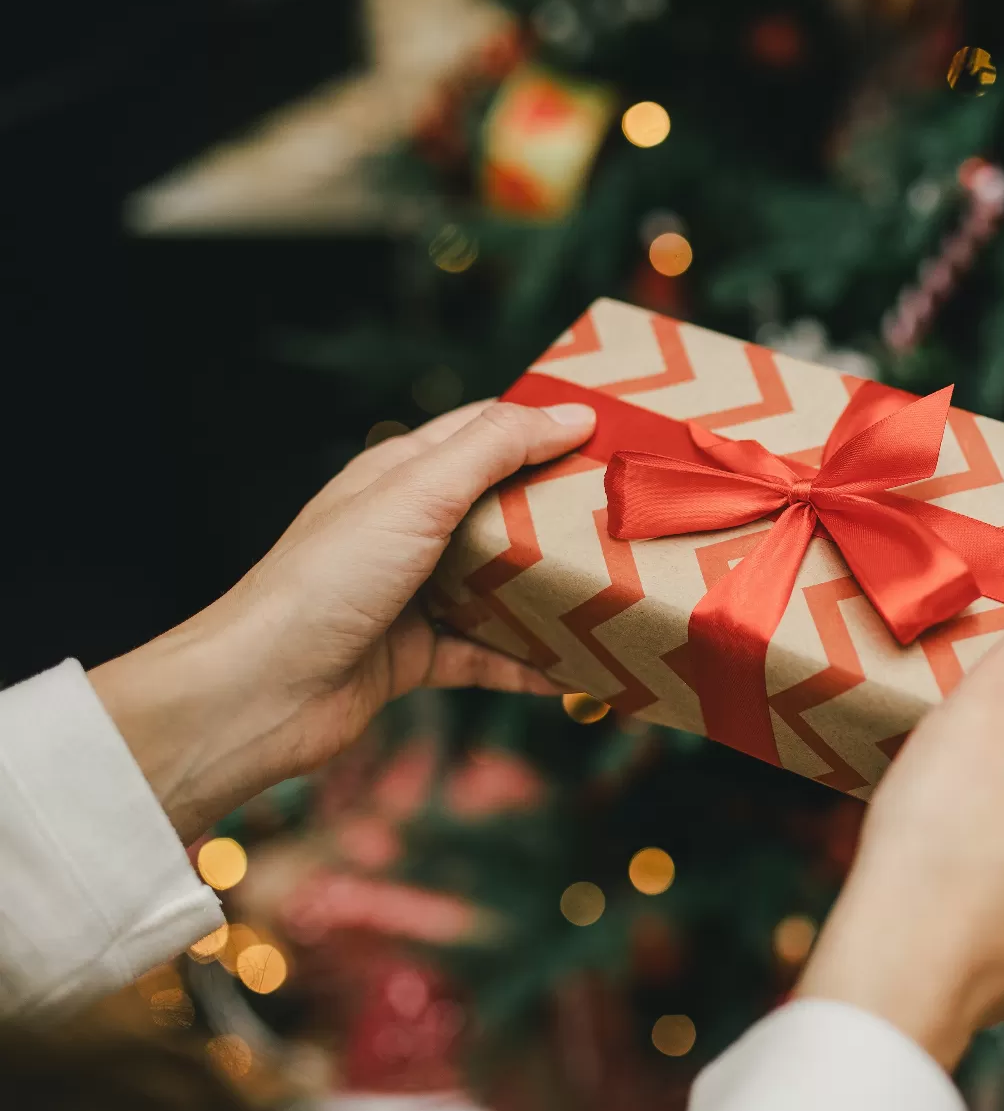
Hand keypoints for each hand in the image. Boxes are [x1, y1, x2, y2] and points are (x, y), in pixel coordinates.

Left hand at [89, 400, 597, 838]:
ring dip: (558, 591)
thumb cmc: (325, 582)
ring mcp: (416, 595)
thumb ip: (494, 449)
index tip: (618, 436)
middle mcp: (410, 530)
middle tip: (637, 515)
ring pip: (505, 584)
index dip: (549, 427)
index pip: (487, 431)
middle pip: (506, 509)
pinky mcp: (420, 656)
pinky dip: (537, 664)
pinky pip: (494, 656)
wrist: (259, 694)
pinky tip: (585, 673)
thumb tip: (571, 416)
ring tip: (625, 589)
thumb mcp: (416, 496)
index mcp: (401, 476)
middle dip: (566, 513)